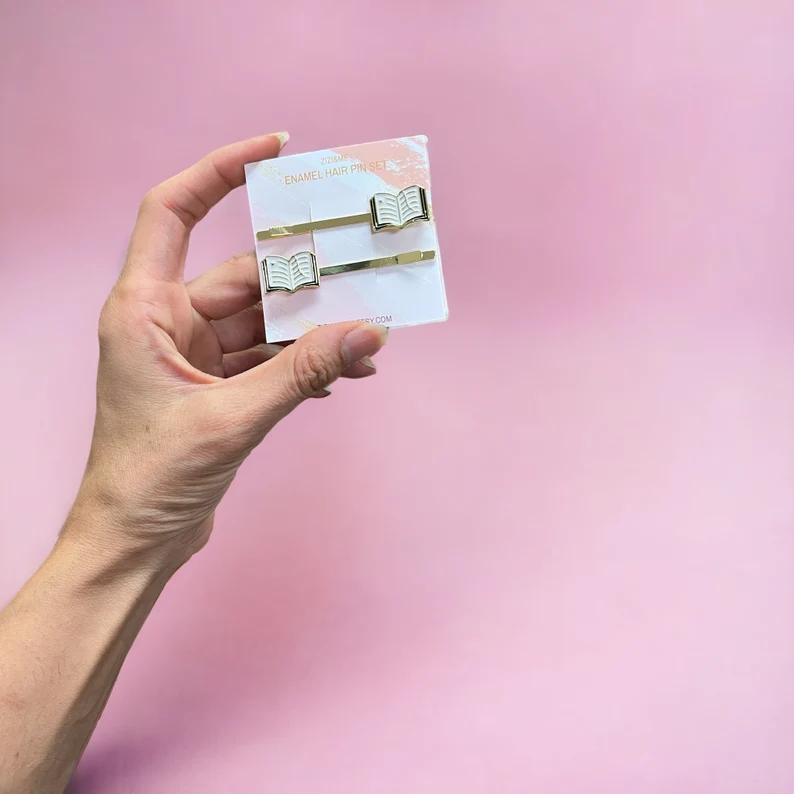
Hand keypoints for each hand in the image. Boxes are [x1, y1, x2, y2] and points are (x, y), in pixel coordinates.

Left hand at [67, 133, 388, 568]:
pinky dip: (304, 363)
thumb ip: (303, 370)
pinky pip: (269, 357)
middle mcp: (167, 321)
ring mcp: (193, 354)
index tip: (274, 149)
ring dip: (313, 331)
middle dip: (305, 281)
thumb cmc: (152, 478)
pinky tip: (343, 374)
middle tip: (363, 273)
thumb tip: (367, 332)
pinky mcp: (216, 385)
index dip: (219, 169)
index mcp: (145, 309)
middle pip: (244, 276)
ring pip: (265, 320)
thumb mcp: (234, 417)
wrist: (136, 541)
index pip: (174, 210)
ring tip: (368, 340)